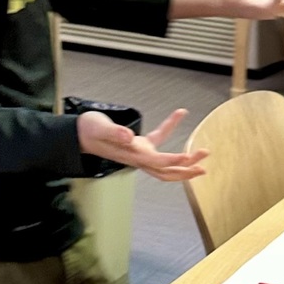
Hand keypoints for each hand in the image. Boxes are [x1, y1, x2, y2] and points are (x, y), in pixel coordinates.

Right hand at [76, 108, 207, 181]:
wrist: (79, 134)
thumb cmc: (88, 130)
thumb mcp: (99, 128)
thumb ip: (114, 133)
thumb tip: (129, 137)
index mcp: (131, 155)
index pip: (156, 162)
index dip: (173, 161)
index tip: (188, 157)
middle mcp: (138, 158)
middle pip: (165, 171)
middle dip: (185, 170)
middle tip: (204, 163)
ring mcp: (139, 153)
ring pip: (165, 164)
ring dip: (183, 163)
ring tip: (201, 156)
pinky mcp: (138, 145)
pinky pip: (158, 140)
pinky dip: (170, 127)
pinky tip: (179, 113)